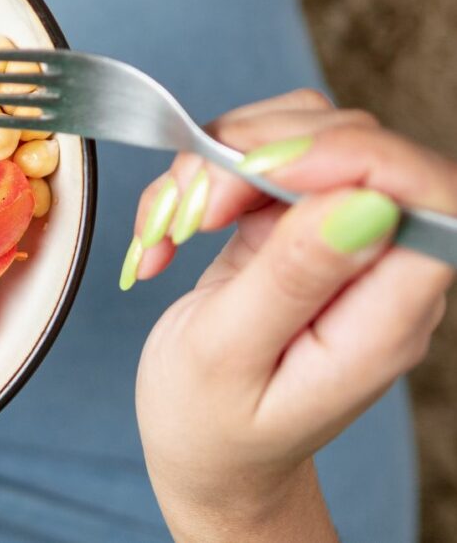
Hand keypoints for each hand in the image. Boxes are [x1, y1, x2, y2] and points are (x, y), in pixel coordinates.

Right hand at [128, 89, 455, 541]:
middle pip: (351, 144)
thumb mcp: (229, 357)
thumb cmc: (212, 426)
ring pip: (301, 134)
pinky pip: (259, 157)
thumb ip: (292, 278)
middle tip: (189, 213)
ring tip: (168, 225)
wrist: (205, 455)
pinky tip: (170, 226)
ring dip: (218, 161)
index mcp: (386, 314)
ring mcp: (337, 239)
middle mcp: (375, 266)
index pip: (421, 191)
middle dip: (255, 154)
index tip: (256, 169)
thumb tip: (360, 202)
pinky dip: (203, 175)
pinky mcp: (296, 224)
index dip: (350, 154)